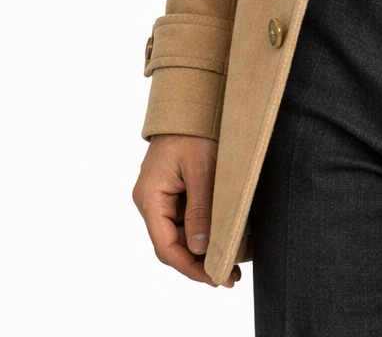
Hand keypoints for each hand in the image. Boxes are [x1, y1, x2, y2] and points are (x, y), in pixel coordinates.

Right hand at [132, 134, 239, 286]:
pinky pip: (184, 219)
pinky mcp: (172, 191)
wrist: (191, 102)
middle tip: (228, 276)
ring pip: (179, 234)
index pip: (166, 247)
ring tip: (230, 262)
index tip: (215, 278)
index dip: (190, 267)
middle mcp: (150, 201)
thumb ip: (200, 209)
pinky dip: (202, 231)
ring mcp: (160, 197)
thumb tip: (201, 248)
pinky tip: (221, 238)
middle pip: (171, 245)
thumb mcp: (202, 169)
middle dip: (198, 263)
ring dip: (201, 249)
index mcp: (150, 198)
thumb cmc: (194, 131)